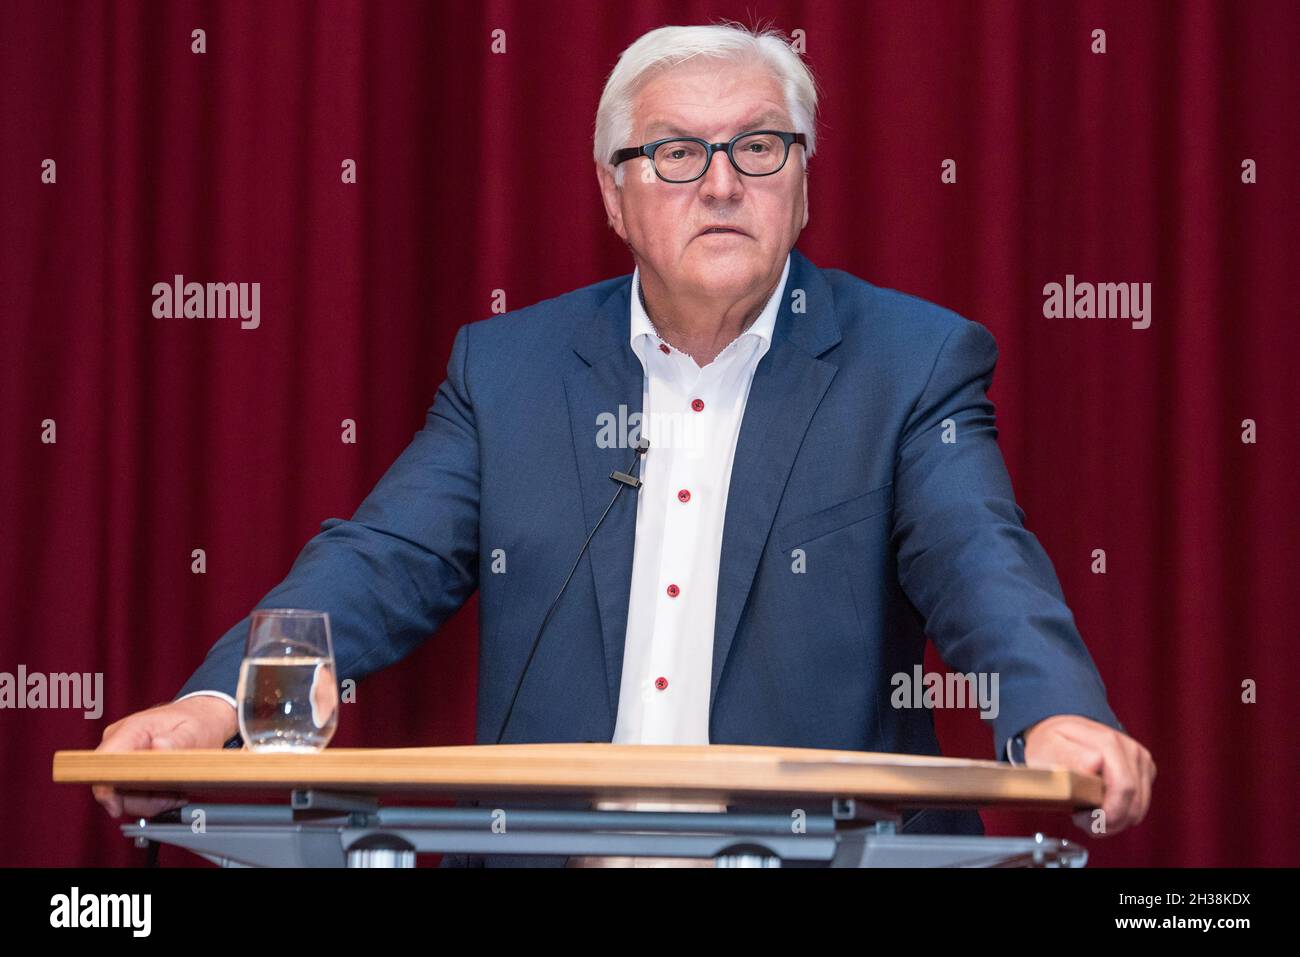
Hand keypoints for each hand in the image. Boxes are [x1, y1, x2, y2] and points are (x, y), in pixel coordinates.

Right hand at [92, 696, 238, 818]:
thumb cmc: (198, 722)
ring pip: (124, 796)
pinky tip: (172, 792)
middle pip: (112, 786)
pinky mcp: (128, 770)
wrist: (203, 720)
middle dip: (143, 800)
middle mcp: (119, 744)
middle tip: (174, 797)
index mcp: (131, 730)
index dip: (105, 790)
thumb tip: (159, 747)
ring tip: (177, 791)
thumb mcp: (195, 731)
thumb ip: (178, 740)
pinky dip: (154, 800)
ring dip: (152, 802)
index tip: (118, 809)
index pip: (103, 764)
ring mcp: (122, 758)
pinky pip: (133, 796)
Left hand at [1022, 714, 1154, 835]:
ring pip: (1139, 808)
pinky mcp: (1144, 769)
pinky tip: (1100, 806)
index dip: (1105, 814)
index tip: (1081, 818)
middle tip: (1083, 822)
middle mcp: (1129, 748)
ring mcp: (1140, 758)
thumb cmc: (1053, 742)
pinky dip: (1122, 813)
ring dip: (1115, 820)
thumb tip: (1096, 762)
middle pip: (1133, 803)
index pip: (1123, 789)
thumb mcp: (1049, 748)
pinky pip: (1140, 803)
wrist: (1063, 729)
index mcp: (1108, 743)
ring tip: (1089, 815)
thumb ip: (1070, 756)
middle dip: (1109, 822)